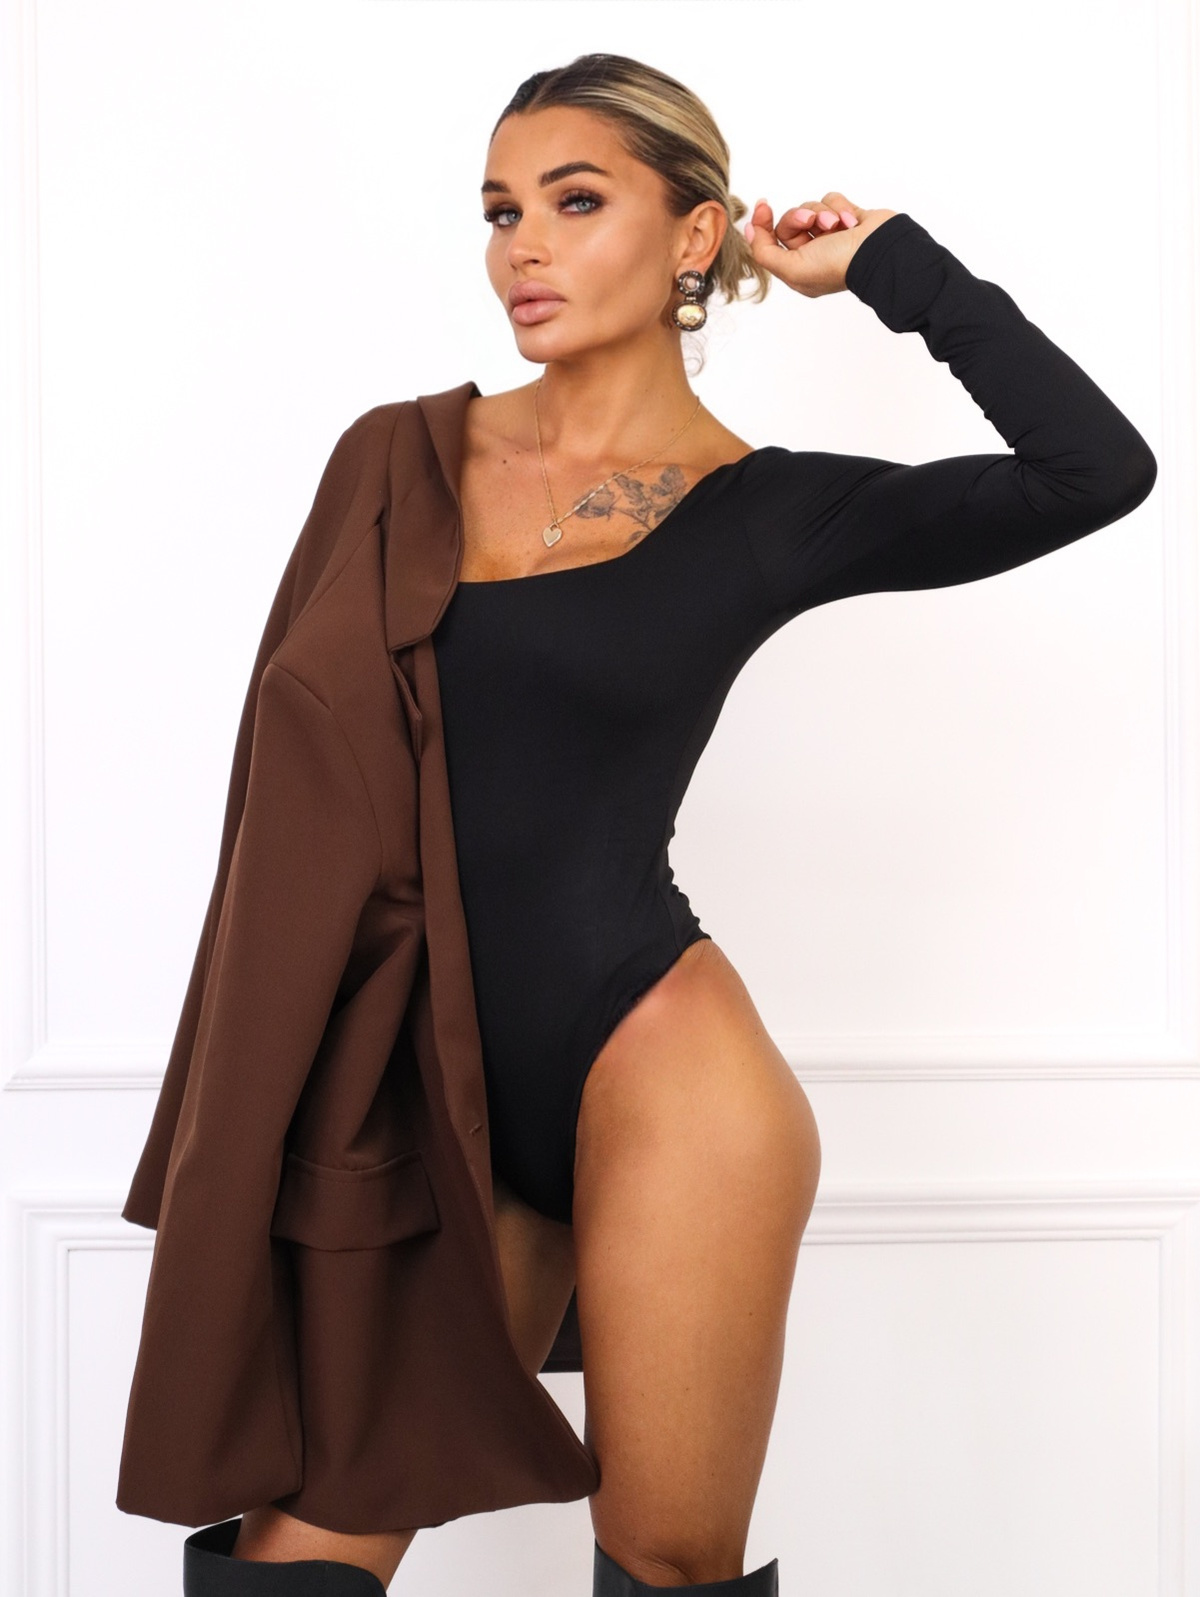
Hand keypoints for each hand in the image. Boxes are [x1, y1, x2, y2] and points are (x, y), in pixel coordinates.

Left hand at [744, 191, 898, 298]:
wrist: (879, 251)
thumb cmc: (838, 266)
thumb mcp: (792, 269)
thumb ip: (765, 252)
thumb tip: (748, 230)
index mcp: (799, 268)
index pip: (771, 241)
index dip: (762, 224)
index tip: (762, 206)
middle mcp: (814, 252)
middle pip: (790, 221)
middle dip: (799, 217)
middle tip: (812, 222)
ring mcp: (832, 234)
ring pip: (812, 208)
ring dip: (823, 213)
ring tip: (837, 225)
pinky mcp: (848, 216)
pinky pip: (832, 200)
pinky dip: (840, 207)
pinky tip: (851, 221)